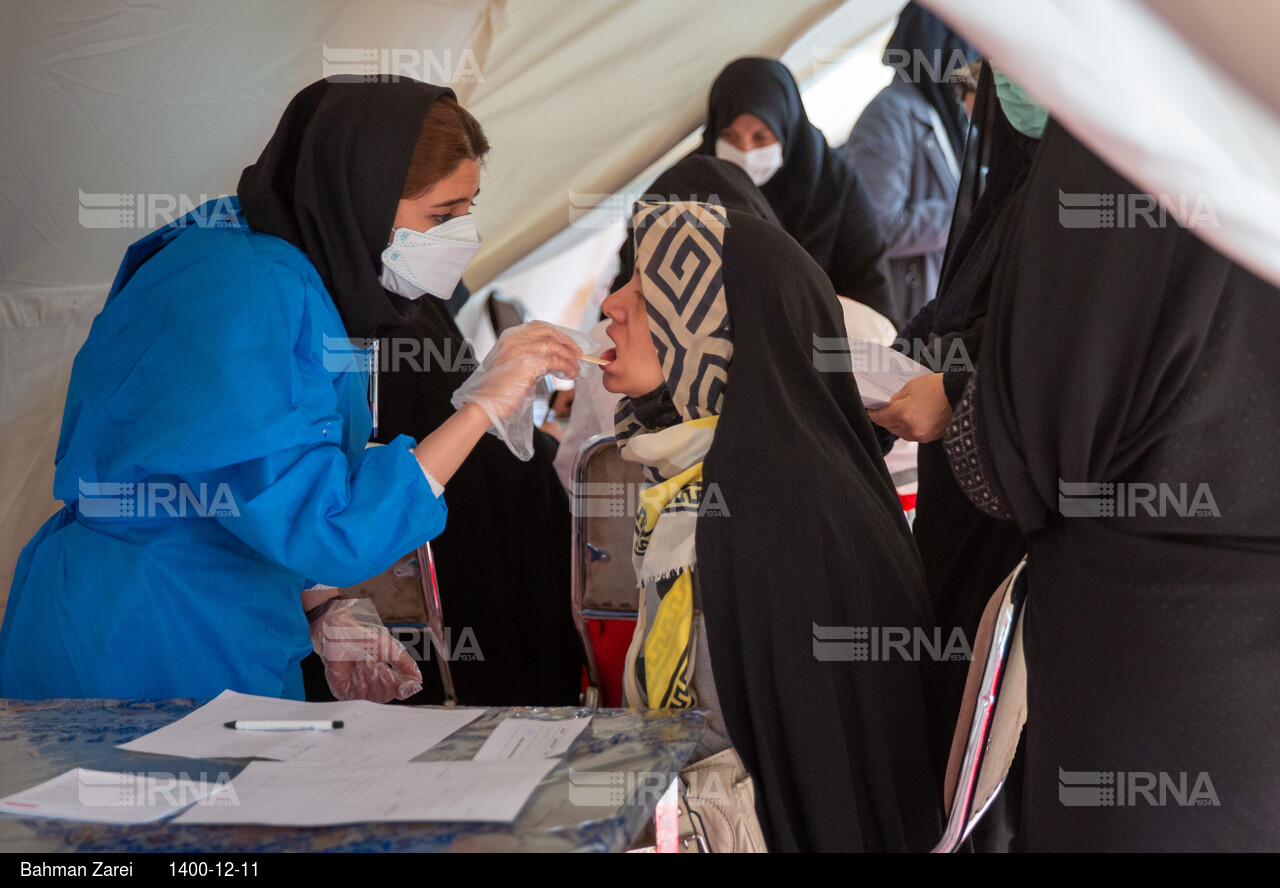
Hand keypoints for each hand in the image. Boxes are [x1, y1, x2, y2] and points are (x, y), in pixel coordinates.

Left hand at [308, 598, 421, 702]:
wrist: (338, 631)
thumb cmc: (361, 636)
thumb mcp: (390, 648)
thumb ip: (405, 663)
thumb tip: (417, 679)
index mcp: (385, 673)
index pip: (399, 689)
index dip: (404, 688)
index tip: (408, 684)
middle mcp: (371, 683)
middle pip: (387, 696)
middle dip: (386, 681)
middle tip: (380, 666)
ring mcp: (358, 688)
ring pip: (373, 698)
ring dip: (372, 680)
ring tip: (366, 664)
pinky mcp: (344, 691)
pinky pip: (357, 698)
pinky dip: (359, 685)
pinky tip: (356, 672)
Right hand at [462, 321, 581, 420]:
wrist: (485, 404)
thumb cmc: (498, 389)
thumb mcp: (512, 364)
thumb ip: (527, 354)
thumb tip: (552, 357)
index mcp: (509, 336)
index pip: (539, 326)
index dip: (557, 333)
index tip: (569, 344)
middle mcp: (514, 339)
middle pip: (549, 331)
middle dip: (567, 342)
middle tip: (578, 354)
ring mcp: (521, 350)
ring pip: (554, 346)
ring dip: (569, 358)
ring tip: (575, 369)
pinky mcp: (529, 364)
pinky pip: (555, 361)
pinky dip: (566, 367)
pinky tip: (570, 375)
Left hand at [867, 373, 952, 441]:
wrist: (959, 394)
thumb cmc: (936, 387)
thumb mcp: (910, 387)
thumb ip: (895, 399)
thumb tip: (887, 407)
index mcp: (903, 415)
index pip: (880, 418)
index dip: (874, 413)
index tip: (872, 409)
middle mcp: (911, 429)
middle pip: (889, 427)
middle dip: (886, 418)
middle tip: (887, 409)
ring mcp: (922, 436)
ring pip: (901, 433)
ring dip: (898, 424)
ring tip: (902, 413)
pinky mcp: (931, 438)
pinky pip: (914, 435)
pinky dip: (911, 428)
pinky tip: (914, 418)